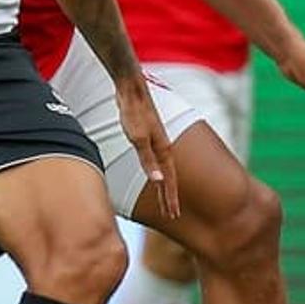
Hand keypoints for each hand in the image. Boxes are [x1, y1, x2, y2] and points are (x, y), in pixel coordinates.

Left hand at [114, 72, 177, 217]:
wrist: (131, 88)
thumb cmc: (133, 112)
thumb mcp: (138, 138)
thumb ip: (147, 160)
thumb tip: (159, 182)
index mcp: (163, 150)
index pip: (169, 181)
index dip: (170, 198)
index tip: (173, 215)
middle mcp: (163, 147)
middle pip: (169, 177)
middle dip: (170, 197)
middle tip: (172, 214)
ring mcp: (156, 141)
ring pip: (163, 169)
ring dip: (164, 186)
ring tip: (164, 198)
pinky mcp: (148, 136)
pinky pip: (156, 161)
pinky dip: (157, 172)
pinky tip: (154, 173)